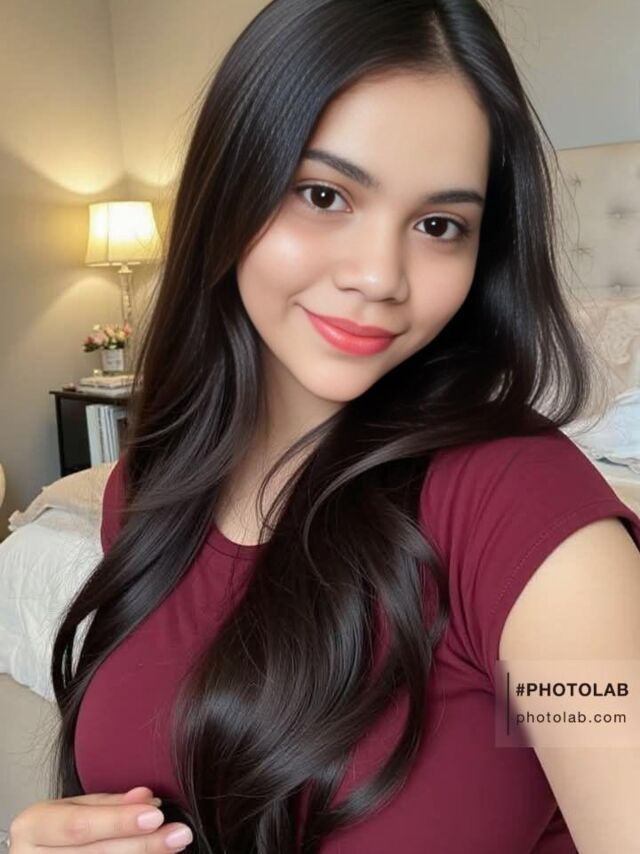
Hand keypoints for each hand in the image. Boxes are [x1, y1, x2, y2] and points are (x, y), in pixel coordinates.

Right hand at [8, 786, 193, 851]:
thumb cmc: (59, 830)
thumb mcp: (77, 808)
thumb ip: (111, 805)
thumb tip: (147, 799)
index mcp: (32, 827)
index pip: (79, 825)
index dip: (118, 821)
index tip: (157, 815)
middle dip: (141, 845)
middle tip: (178, 834)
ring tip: (173, 846)